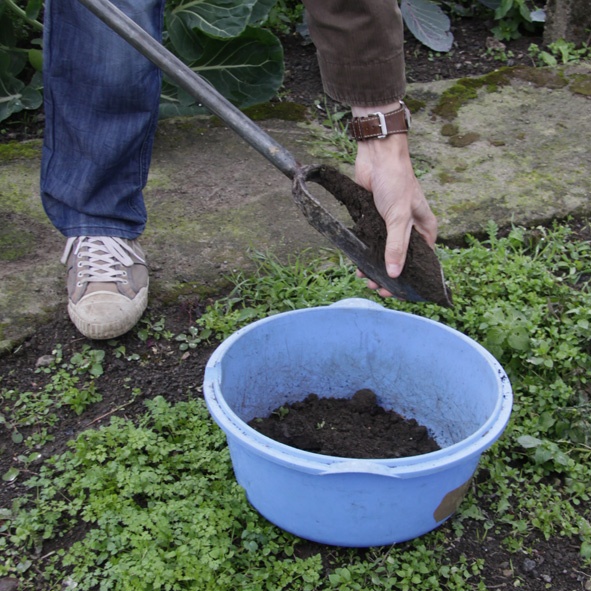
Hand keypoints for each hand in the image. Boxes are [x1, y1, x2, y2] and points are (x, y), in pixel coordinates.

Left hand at [352, 103, 437, 296]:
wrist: (377, 157)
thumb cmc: (396, 181)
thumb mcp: (398, 217)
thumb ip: (396, 246)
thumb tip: (395, 274)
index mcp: (425, 229)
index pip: (423, 262)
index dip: (411, 279)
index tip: (396, 292)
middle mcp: (410, 229)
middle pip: (401, 261)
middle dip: (389, 276)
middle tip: (376, 287)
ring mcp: (391, 226)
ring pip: (384, 254)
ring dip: (374, 268)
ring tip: (364, 278)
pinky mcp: (374, 221)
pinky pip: (370, 244)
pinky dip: (364, 255)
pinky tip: (357, 265)